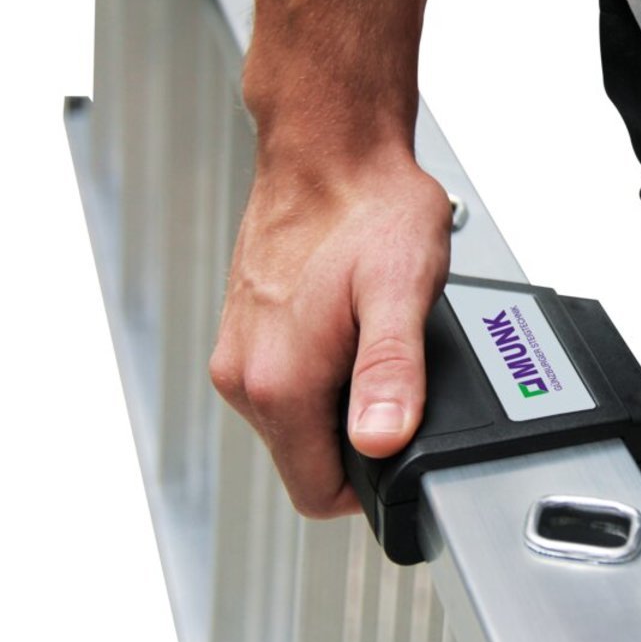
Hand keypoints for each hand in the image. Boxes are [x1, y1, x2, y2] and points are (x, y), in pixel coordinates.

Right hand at [210, 151, 450, 517]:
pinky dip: (320, 378)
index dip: (367, 488)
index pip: (316, 492)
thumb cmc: (368, 208)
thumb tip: (381, 440)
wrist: (331, 149)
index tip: (399, 445)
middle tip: (398, 385)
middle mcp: (245, 375)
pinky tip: (348, 333)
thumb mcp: (401, 293)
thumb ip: (391, 374)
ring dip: (338, 407)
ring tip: (374, 348)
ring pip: (295, 425)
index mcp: (278, 381)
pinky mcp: (244, 334)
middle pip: (305, 461)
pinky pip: (286, 387)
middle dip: (356, 442)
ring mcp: (239, 353)